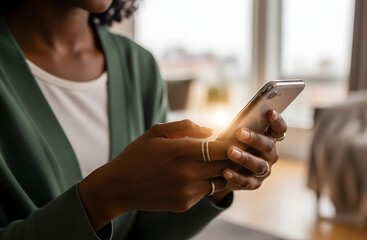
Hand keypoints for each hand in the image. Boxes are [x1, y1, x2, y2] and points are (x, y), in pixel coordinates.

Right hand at [78, 120, 234, 229]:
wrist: (118, 187)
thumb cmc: (137, 155)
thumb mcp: (156, 133)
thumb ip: (185, 128)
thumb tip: (211, 131)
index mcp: (182, 151)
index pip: (222, 148)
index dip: (234, 144)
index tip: (239, 139)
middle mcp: (188, 172)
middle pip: (226, 166)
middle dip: (232, 158)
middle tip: (234, 152)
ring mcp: (187, 191)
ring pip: (220, 181)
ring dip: (221, 172)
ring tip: (216, 164)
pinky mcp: (185, 204)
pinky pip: (205, 192)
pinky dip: (205, 184)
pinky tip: (194, 177)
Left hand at [214, 110, 286, 194]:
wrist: (227, 169)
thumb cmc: (234, 144)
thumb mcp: (237, 135)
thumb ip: (241, 128)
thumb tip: (236, 122)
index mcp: (270, 138)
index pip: (279, 129)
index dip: (277, 121)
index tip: (269, 112)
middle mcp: (270, 154)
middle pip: (268, 146)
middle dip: (254, 138)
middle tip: (239, 132)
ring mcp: (264, 170)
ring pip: (258, 165)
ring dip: (245, 158)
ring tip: (230, 151)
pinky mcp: (254, 184)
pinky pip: (247, 182)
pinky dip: (236, 177)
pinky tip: (225, 172)